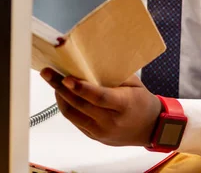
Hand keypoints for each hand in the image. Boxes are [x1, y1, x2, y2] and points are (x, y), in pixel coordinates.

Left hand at [40, 68, 161, 146]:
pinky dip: (67, 106)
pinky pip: (75, 121)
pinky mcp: (94, 137)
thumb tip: (91, 63)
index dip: (81, 88)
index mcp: (123, 105)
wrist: (151, 128)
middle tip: (49, 73)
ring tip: (52, 80)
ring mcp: (100, 132)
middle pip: (80, 105)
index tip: (67, 77)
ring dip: (60, 97)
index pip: (99, 97)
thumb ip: (113, 76)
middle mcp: (110, 122)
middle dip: (61, 87)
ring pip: (73, 115)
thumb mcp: (134, 83)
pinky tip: (63, 94)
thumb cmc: (142, 101)